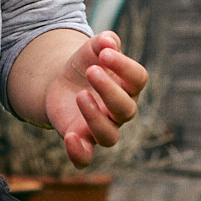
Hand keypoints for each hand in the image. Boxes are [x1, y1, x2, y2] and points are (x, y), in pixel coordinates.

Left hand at [43, 32, 148, 168]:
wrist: (62, 83)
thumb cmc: (86, 65)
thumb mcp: (91, 49)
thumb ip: (102, 42)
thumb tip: (108, 41)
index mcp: (127, 86)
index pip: (138, 79)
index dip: (125, 66)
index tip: (105, 53)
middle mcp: (118, 111)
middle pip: (126, 110)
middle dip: (109, 91)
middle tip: (91, 71)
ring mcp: (100, 128)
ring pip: (109, 137)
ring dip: (95, 118)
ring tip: (80, 95)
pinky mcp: (81, 140)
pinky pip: (85, 158)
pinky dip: (79, 153)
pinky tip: (70, 137)